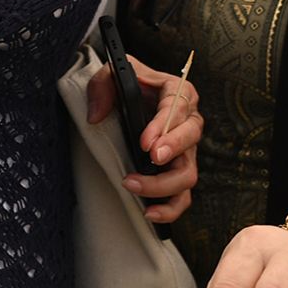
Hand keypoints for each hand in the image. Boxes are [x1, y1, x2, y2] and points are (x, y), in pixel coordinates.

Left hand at [86, 54, 201, 221]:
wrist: (129, 100)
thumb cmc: (126, 87)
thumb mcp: (113, 74)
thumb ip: (103, 84)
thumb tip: (95, 117)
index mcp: (178, 93)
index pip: (178, 107)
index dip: (164, 126)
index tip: (146, 141)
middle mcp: (188, 121)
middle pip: (192, 138)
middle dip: (173, 149)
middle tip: (150, 159)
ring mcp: (186, 150)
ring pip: (188, 172)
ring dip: (163, 183)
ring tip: (133, 185)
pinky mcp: (178, 172)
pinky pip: (182, 195)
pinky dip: (170, 207)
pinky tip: (150, 212)